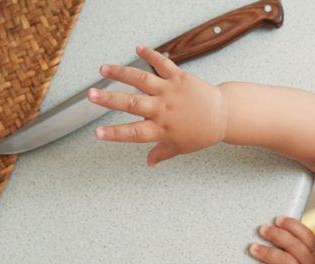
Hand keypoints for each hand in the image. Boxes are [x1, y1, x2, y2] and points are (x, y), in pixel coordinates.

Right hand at [87, 46, 227, 166]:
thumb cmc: (201, 133)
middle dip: (109, 99)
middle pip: (132, 104)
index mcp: (161, 129)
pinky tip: (138, 48)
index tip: (97, 133)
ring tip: (103, 68)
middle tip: (91, 95)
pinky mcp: (179, 77)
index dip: (114, 134)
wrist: (223, 115)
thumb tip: (149, 163)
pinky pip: (163, 63)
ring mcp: (170, 92)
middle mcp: (163, 110)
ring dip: (121, 73)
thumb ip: (161, 153)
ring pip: (141, 80)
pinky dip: (150, 55)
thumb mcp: (180, 147)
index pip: (133, 133)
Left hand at [250, 216, 314, 263]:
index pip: (306, 235)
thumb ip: (294, 246)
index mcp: (314, 252)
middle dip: (277, 236)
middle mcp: (311, 263)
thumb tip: (271, 226)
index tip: (277, 220)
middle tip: (261, 230)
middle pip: (294, 246)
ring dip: (269, 253)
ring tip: (253, 248)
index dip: (292, 226)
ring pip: (286, 262)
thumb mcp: (306, 259)